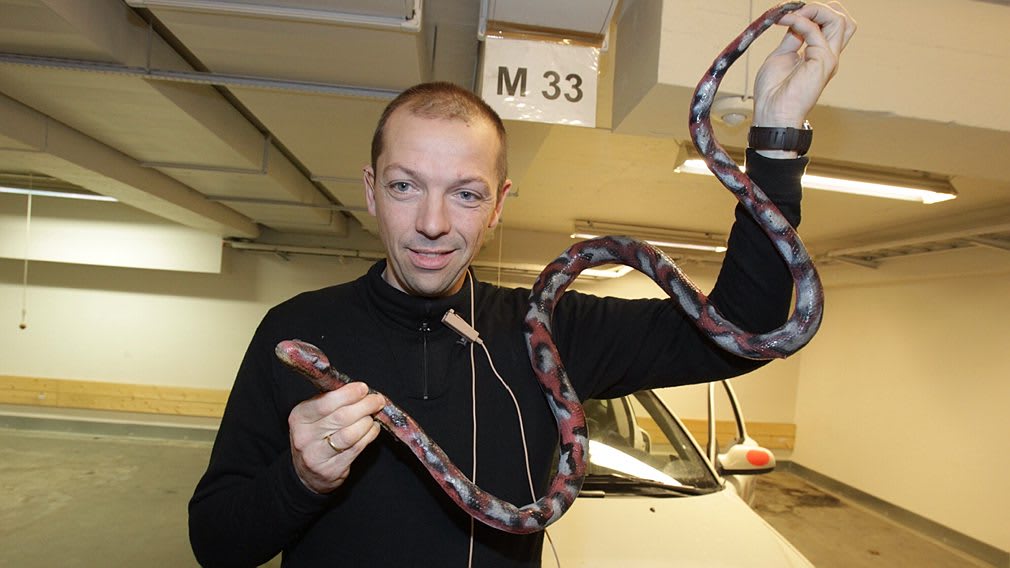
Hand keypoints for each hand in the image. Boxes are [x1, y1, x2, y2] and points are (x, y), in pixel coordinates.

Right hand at [288, 382, 385, 493]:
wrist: (307, 473)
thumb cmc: (315, 437)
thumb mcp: (314, 416)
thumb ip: (332, 401)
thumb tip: (359, 390)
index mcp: (299, 417)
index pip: (325, 403)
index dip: (348, 394)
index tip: (363, 389)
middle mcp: (304, 436)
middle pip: (341, 417)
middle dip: (365, 406)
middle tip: (377, 400)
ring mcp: (316, 455)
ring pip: (350, 434)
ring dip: (367, 422)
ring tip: (373, 416)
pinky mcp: (330, 469)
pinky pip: (356, 448)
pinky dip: (369, 435)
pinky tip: (372, 429)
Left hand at [752, 2, 856, 131]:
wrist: (772, 113)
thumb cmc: (773, 93)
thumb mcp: (782, 56)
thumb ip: (793, 38)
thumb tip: (796, 20)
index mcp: (820, 55)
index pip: (833, 25)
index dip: (817, 13)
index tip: (791, 13)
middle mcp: (829, 55)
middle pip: (843, 20)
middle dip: (821, 8)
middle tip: (796, 10)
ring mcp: (829, 58)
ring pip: (840, 20)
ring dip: (815, 10)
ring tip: (793, 13)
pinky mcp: (823, 61)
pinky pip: (816, 31)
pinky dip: (800, 21)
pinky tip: (786, 21)